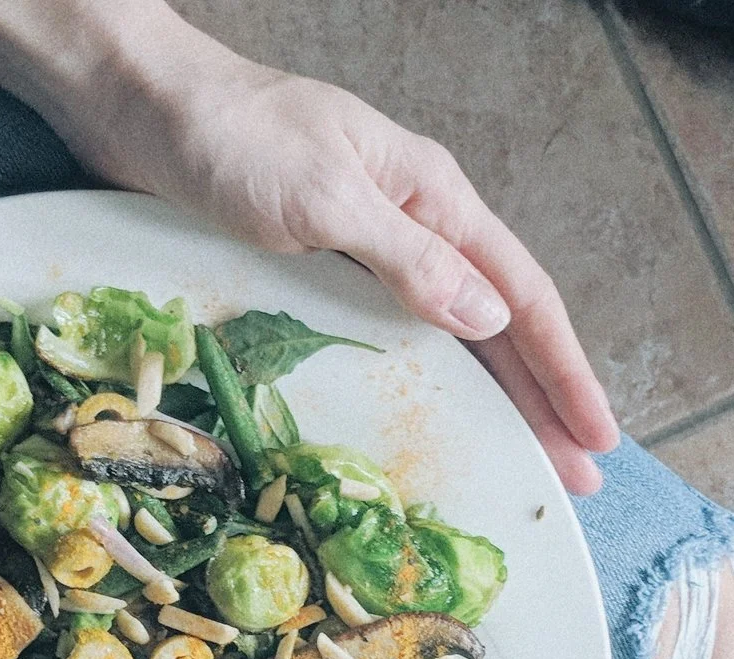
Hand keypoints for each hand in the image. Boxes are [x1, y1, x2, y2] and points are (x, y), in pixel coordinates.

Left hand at [37, 15, 622, 493]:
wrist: (139, 105)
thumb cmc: (229, 135)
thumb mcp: (326, 195)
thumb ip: (408, 258)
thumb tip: (488, 319)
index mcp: (430, 195)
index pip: (521, 294)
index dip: (563, 369)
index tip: (594, 434)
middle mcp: (412, 223)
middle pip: (499, 324)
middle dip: (543, 400)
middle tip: (575, 477)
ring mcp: (368, 249)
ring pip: (453, 335)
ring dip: (495, 397)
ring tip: (526, 460)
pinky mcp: (321, 270)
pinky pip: (395, 337)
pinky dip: (428, 380)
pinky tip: (435, 413)